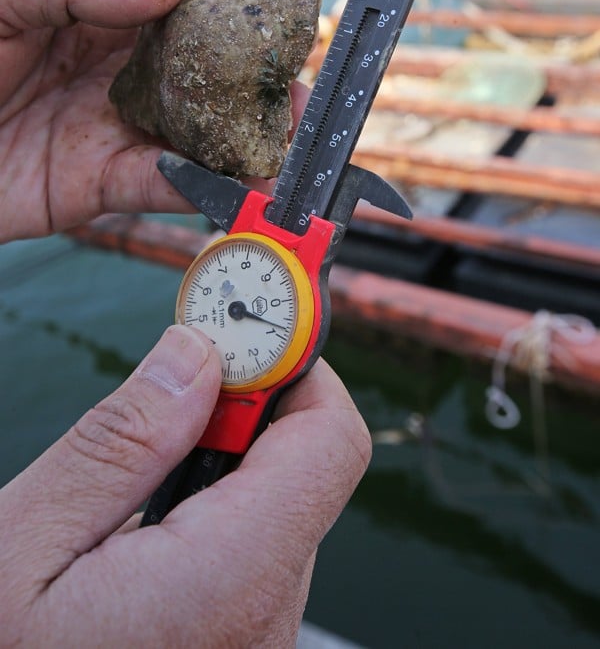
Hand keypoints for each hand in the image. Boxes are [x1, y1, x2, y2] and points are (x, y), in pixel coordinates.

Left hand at [0, 0, 325, 242]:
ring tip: (293, 127)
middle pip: (213, 48)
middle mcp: (121, 57)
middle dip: (268, 49)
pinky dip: (209, 184)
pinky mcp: (103, 183)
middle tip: (309, 55)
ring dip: (254, 125)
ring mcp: (117, 121)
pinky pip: (167, 183)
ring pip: (204, 120)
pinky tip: (244, 180)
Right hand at [0, 326, 369, 646]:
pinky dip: (218, 507)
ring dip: (226, 457)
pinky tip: (152, 515)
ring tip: (148, 461)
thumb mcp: (24, 544)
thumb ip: (121, 443)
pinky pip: (256, 548)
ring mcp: (258, 635)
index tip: (249, 327)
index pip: (329, 440)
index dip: (295, 364)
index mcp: (226, 582)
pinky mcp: (239, 639)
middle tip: (180, 381)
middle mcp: (266, 616)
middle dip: (248, 406)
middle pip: (306, 465)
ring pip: (279, 504)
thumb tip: (196, 353)